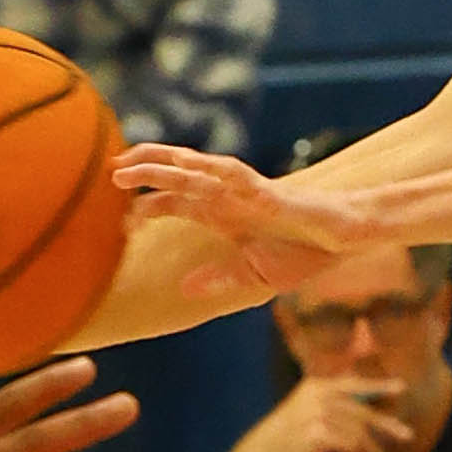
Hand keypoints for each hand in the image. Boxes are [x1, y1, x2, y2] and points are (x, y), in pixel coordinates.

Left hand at [112, 145, 375, 294]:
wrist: (344, 241)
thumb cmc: (305, 253)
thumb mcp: (254, 276)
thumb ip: (220, 278)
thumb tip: (185, 288)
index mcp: (223, 214)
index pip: (175, 203)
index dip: (146, 207)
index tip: (119, 220)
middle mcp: (228, 197)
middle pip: (177, 177)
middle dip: (143, 172)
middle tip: (107, 171)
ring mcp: (245, 192)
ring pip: (195, 171)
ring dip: (161, 165)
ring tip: (127, 163)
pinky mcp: (267, 193)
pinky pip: (234, 177)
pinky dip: (208, 171)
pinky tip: (184, 166)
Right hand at [234, 377, 416, 451]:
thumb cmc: (285, 437)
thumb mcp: (305, 411)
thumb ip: (331, 405)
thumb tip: (364, 412)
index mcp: (316, 385)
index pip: (353, 383)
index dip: (378, 385)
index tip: (402, 387)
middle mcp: (318, 396)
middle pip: (361, 411)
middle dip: (386, 425)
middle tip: (407, 435)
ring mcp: (318, 414)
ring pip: (358, 432)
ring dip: (373, 450)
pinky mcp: (318, 434)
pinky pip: (350, 447)